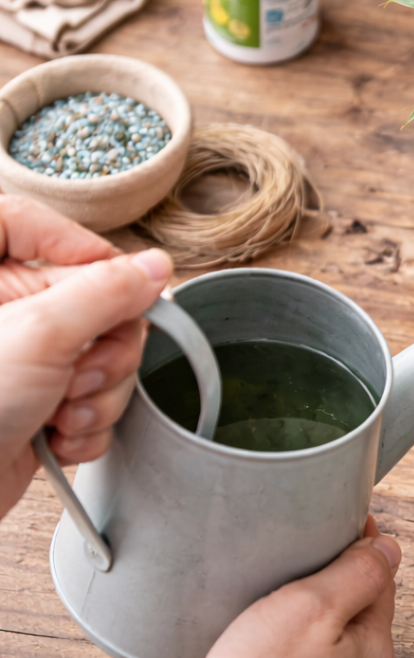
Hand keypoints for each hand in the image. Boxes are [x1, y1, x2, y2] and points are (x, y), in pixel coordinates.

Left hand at [0, 195, 172, 518]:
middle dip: (105, 344)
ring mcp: (21, 362)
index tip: (114, 278)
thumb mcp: (40, 335)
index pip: (30, 223)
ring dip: (100, 390)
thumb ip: (105, 291)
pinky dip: (88, 422)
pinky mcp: (38, 404)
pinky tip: (60, 434)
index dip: (79, 246)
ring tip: (65, 410)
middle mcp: (2, 316)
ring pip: (100, 351)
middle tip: (85, 367)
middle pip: (90, 296)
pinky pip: (92, 396)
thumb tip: (153, 266)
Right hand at [161, 515, 400, 657]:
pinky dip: (296, 655)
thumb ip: (359, 573)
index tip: (345, 522)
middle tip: (309, 560)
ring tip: (285, 602)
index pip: (382, 581)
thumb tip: (389, 548)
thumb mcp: (314, 605)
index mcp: (374, 650)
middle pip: (361, 613)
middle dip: (341, 584)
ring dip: (317, 622)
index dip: (365, 546)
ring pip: (335, 645)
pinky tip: (272, 650)